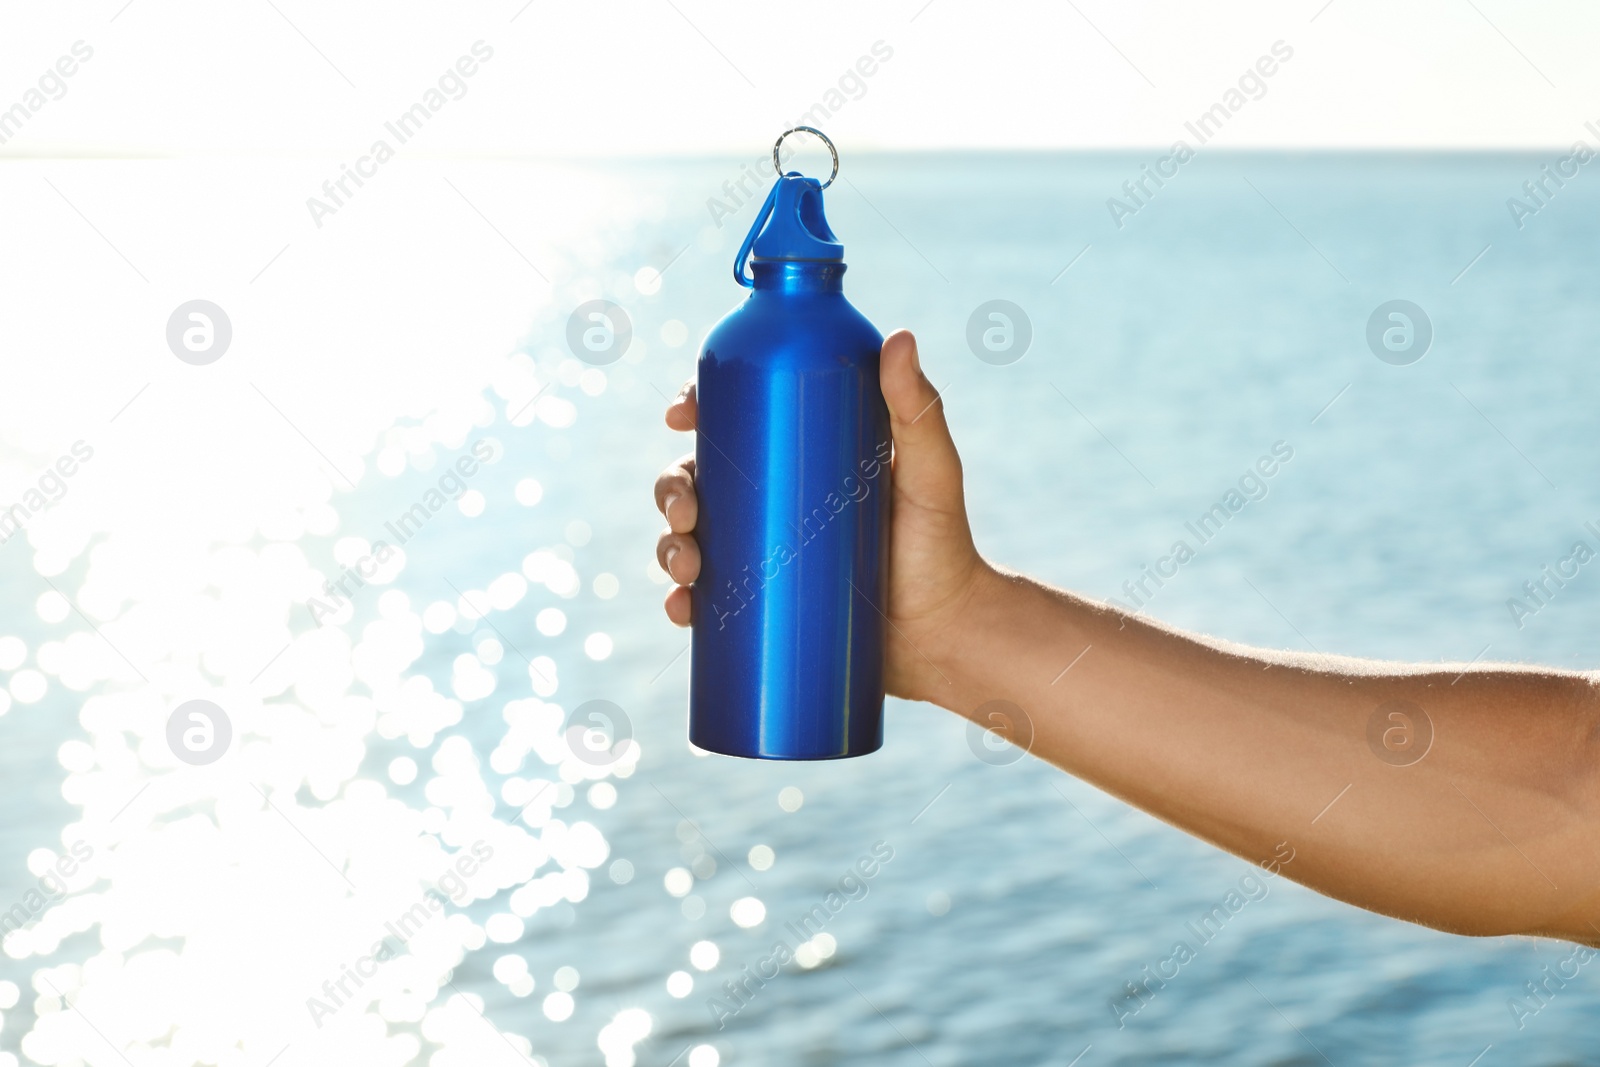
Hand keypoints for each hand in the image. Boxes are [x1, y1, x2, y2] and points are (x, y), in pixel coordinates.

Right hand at [653, 329, 993, 703]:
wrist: (946, 633)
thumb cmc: (942, 544)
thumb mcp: (929, 472)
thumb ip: (918, 410)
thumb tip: (900, 337)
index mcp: (798, 455)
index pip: (735, 420)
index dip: (696, 408)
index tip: (681, 415)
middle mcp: (771, 500)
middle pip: (697, 478)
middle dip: (672, 488)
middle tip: (686, 511)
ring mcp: (761, 554)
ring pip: (689, 538)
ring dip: (668, 547)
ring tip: (687, 566)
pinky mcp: (760, 607)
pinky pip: (703, 602)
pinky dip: (681, 604)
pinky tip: (681, 609)